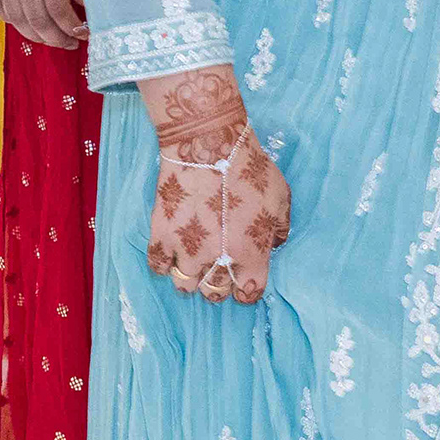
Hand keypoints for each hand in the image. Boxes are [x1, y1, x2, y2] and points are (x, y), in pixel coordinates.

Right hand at [0, 0, 87, 49]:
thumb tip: (87, 1)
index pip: (59, 11)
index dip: (73, 28)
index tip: (86, 33)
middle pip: (36, 20)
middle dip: (56, 38)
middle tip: (72, 44)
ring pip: (14, 16)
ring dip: (34, 33)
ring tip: (50, 38)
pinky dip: (8, 18)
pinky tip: (21, 21)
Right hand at [143, 69, 289, 300]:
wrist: (208, 146)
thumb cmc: (249, 169)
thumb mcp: (281, 197)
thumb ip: (280, 228)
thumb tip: (275, 244)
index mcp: (250, 255)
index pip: (248, 292)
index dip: (247, 289)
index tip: (244, 282)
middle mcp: (217, 261)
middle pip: (215, 293)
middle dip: (219, 286)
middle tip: (219, 270)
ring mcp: (186, 251)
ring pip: (185, 285)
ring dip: (191, 278)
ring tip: (194, 262)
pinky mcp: (161, 236)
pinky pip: (158, 266)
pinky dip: (165, 263)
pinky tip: (172, 252)